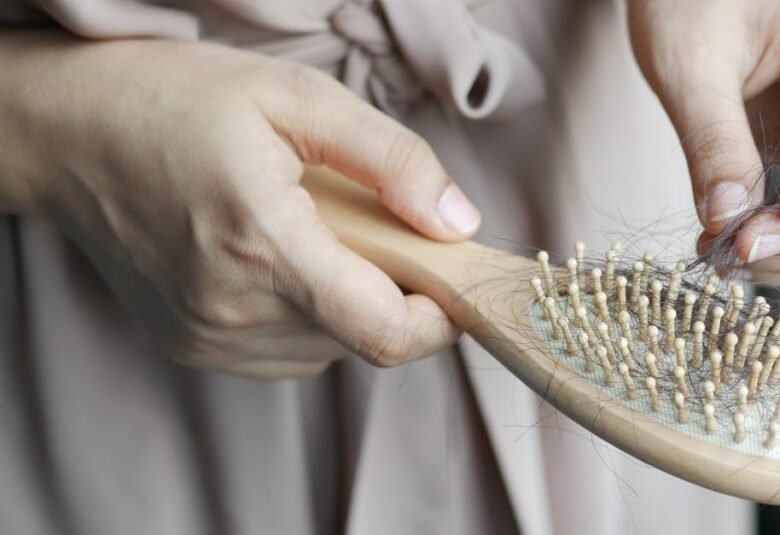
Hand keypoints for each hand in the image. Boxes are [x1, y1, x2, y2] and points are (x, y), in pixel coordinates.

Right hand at [7, 36, 480, 377]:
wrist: (65, 133)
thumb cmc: (175, 102)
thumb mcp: (297, 99)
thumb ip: (392, 161)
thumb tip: (458, 223)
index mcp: (265, 246)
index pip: (388, 333)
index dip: (442, 319)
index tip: (455, 278)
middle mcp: (234, 310)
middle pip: (365, 338)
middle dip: (394, 290)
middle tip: (371, 223)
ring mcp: (208, 338)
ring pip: (329, 349)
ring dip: (349, 301)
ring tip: (314, 232)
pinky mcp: (193, 346)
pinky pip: (287, 350)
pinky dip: (308, 313)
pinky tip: (279, 257)